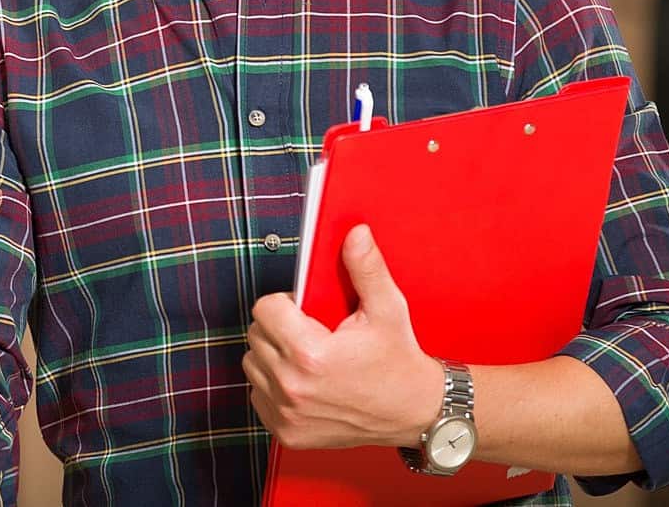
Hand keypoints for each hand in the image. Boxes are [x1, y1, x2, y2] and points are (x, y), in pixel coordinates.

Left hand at [241, 224, 444, 452]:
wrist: (415, 414)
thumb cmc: (399, 361)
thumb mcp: (387, 309)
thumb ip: (365, 268)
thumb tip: (354, 234)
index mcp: (311, 355)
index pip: (265, 309)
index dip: (285, 304)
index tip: (306, 311)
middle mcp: (293, 387)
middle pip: (256, 335)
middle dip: (279, 327)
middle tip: (311, 332)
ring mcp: (287, 414)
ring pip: (253, 364)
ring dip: (273, 355)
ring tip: (307, 356)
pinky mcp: (286, 433)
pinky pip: (258, 394)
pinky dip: (274, 386)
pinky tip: (304, 381)